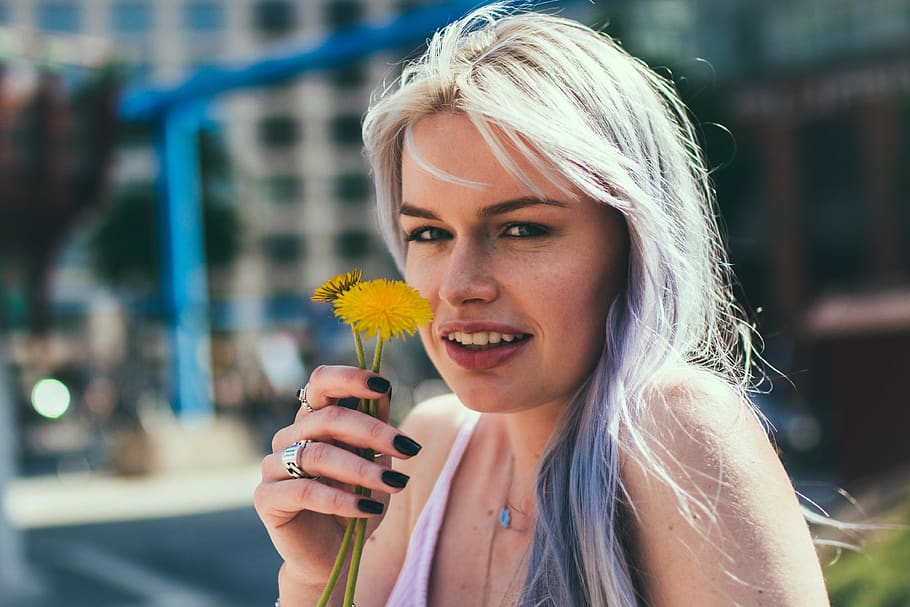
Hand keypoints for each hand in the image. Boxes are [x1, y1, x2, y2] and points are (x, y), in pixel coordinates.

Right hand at [254, 365, 421, 590]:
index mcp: (312, 420)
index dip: (349, 378)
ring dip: (363, 468)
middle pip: (327, 417)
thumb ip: (376, 427)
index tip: (384, 385)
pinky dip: (342, 499)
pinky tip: (369, 508)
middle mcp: (289, 437)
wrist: (335, 555)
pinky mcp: (266, 498)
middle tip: (410, 448)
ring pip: (319, 454)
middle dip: (373, 430)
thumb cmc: (356, 502)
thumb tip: (384, 390)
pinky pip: (305, 491)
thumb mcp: (375, 461)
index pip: (322, 383)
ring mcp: (273, 466)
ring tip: (397, 484)